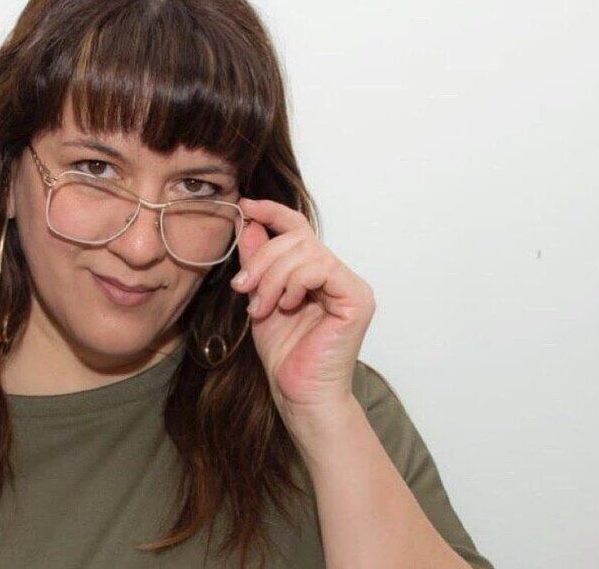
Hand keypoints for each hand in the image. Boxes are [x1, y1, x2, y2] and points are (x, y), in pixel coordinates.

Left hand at [230, 197, 375, 421]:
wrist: (299, 394)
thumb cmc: (284, 354)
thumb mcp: (259, 297)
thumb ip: (257, 261)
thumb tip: (248, 221)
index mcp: (316, 273)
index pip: (298, 228)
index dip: (272, 212)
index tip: (245, 205)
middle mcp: (337, 274)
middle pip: (296, 238)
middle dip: (262, 259)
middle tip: (242, 287)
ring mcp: (349, 285)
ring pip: (305, 252)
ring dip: (272, 277)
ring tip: (260, 307)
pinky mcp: (356, 298)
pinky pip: (320, 268)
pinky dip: (293, 284)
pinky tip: (284, 306)